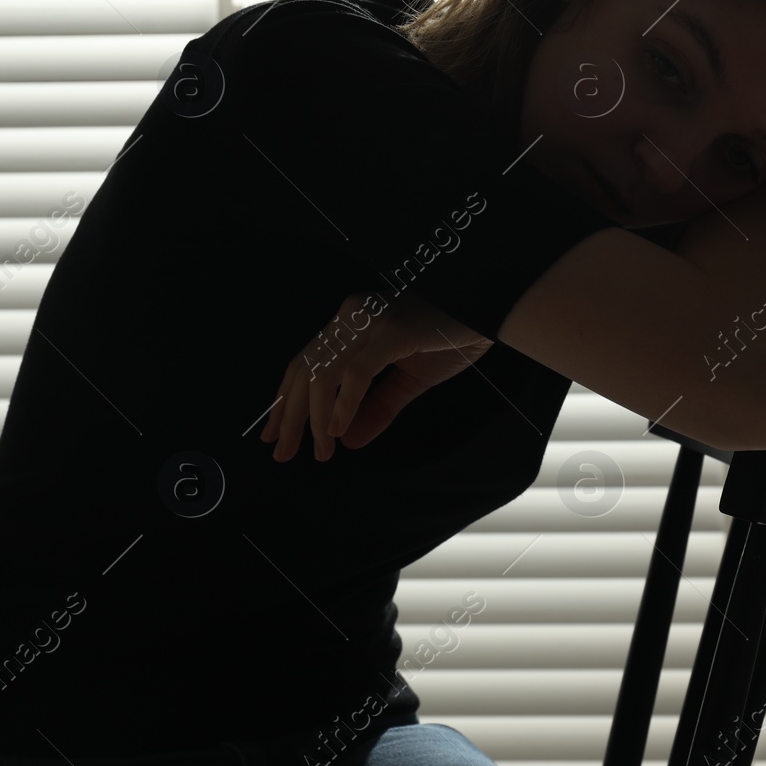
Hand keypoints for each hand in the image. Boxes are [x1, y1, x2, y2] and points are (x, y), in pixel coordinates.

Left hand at [260, 290, 493, 461]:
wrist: (490, 312)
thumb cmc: (452, 335)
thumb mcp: (408, 380)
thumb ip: (376, 408)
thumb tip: (346, 441)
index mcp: (350, 322)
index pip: (305, 363)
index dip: (285, 401)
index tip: (275, 435)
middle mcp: (352, 316)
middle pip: (304, 369)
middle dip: (290, 416)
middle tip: (283, 453)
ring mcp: (370, 321)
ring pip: (323, 374)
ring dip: (316, 418)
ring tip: (320, 451)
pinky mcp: (392, 330)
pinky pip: (356, 373)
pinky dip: (343, 404)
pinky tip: (337, 430)